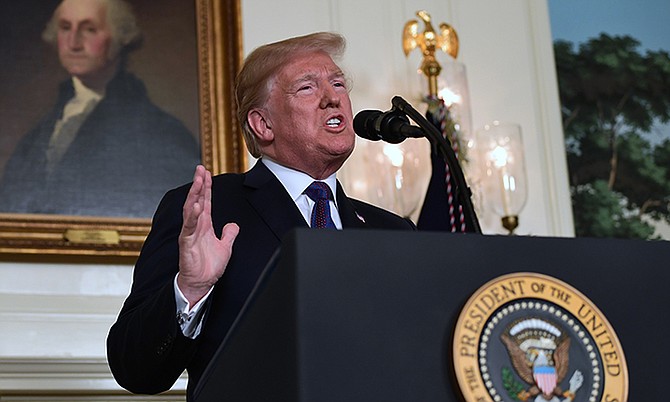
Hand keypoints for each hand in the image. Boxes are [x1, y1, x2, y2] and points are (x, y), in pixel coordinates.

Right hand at [177, 165, 238, 304]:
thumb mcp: (226, 247)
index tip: (206, 173)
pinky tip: (196, 206)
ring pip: (190, 210)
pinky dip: (192, 217)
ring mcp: (190, 234)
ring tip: (198, 181)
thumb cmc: (209, 267)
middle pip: (196, 201)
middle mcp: (196, 227)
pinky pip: (188, 228)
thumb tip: (233, 224)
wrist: (201, 284)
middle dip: (198, 184)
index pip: (205, 202)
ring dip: (194, 195)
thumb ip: (229, 234)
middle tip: (200, 169)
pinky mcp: (186, 244)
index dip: (206, 187)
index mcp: (205, 225)